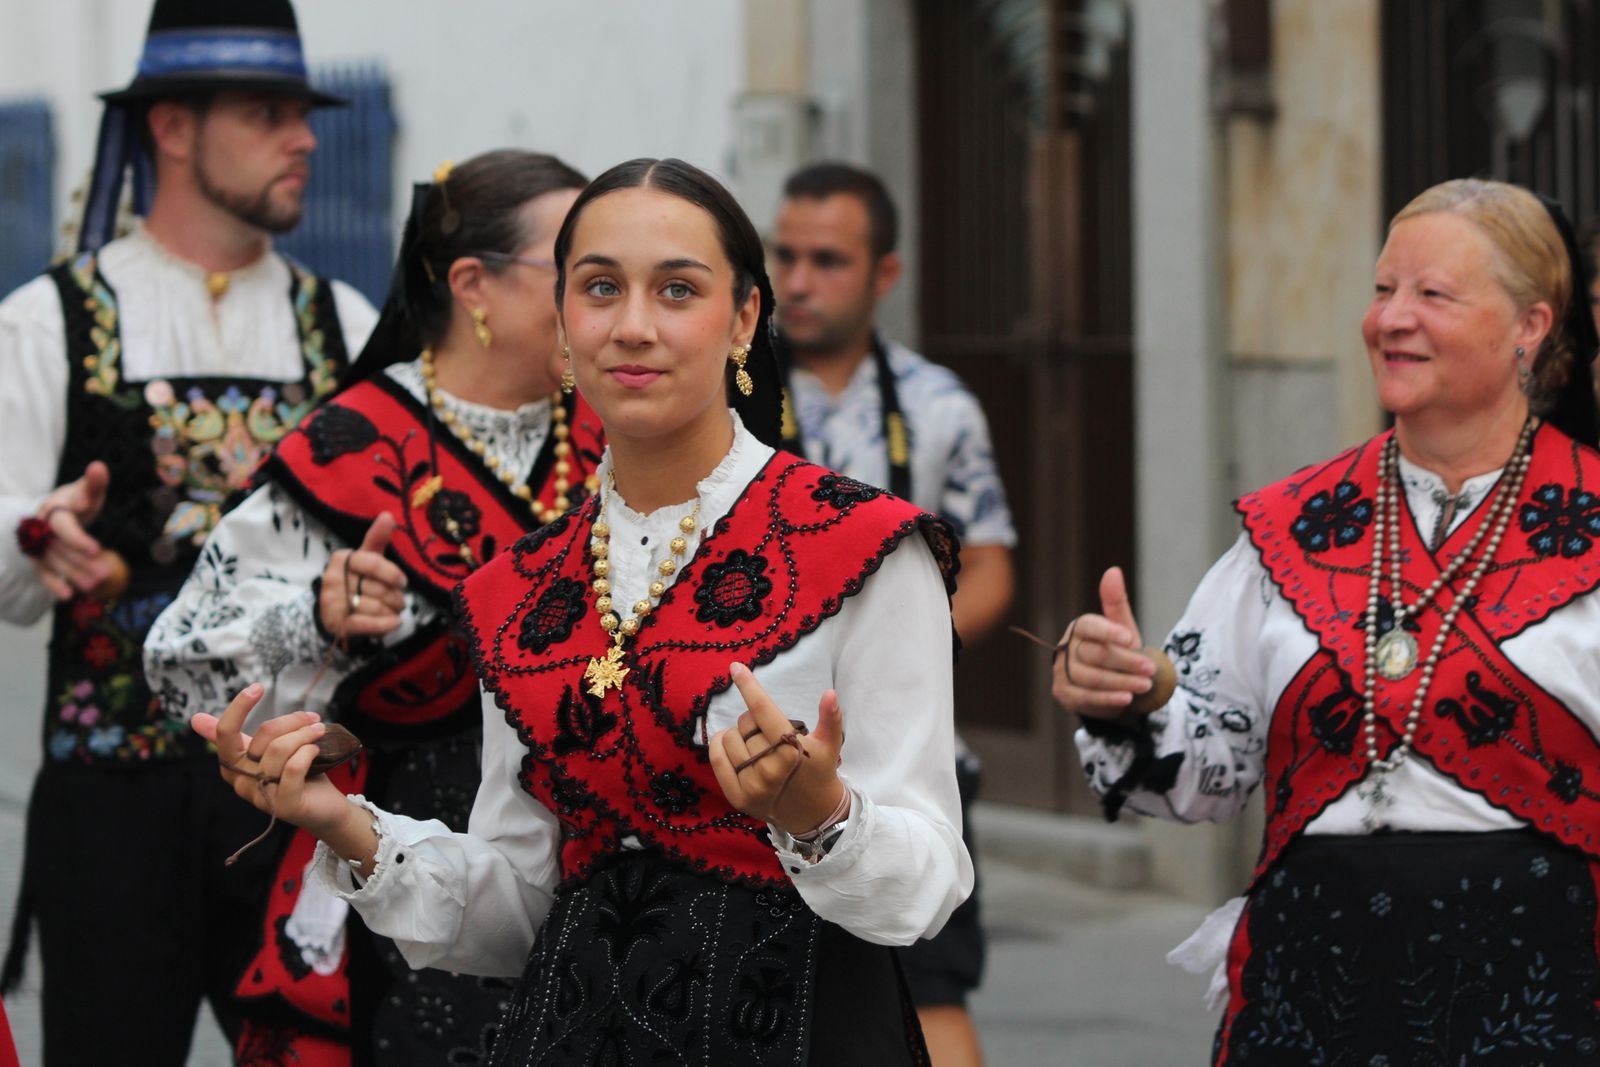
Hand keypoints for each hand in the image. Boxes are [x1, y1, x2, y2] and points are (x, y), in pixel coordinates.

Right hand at [32, 461, 112, 599]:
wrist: (54, 511)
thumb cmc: (76, 500)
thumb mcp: (85, 490)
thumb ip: (94, 483)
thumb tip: (99, 466)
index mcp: (53, 509)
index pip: (64, 526)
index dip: (77, 538)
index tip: (96, 549)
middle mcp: (42, 529)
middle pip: (61, 548)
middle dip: (81, 562)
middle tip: (104, 574)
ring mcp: (39, 545)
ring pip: (56, 562)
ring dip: (75, 574)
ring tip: (96, 584)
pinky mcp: (40, 559)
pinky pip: (44, 573)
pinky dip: (54, 585)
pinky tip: (68, 596)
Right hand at [193, 683, 352, 837]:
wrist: (323, 807)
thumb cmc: (295, 774)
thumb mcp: (265, 750)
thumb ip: (238, 735)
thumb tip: (195, 719)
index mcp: (233, 765)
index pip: (225, 732)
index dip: (239, 707)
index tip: (258, 687)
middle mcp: (241, 782)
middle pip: (262, 735)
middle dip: (292, 721)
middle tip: (313, 719)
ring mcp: (261, 796)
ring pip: (280, 749)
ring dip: (305, 735)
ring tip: (319, 732)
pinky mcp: (284, 806)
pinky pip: (293, 768)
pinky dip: (308, 752)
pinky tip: (315, 750)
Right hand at [319, 513, 406, 638]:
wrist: (335, 613)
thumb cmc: (357, 581)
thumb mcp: (366, 559)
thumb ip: (377, 539)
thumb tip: (388, 514)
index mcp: (341, 559)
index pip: (373, 562)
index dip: (393, 573)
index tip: (403, 582)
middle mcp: (332, 579)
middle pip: (377, 587)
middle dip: (395, 597)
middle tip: (399, 601)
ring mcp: (333, 603)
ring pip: (375, 606)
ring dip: (391, 611)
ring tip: (392, 611)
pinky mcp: (338, 624)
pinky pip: (367, 624)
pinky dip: (385, 625)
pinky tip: (394, 623)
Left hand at [709, 663, 846, 835]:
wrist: (812, 813)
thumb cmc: (819, 770)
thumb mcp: (830, 743)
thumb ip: (831, 717)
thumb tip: (830, 693)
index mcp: (791, 751)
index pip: (763, 711)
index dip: (749, 686)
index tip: (735, 667)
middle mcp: (770, 769)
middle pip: (746, 723)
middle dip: (753, 719)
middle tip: (767, 730)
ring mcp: (751, 785)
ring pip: (729, 738)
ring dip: (738, 734)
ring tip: (754, 742)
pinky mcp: (737, 797)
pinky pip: (717, 759)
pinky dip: (719, 746)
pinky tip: (730, 744)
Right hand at [1050, 566, 1158, 718]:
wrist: (1114, 688)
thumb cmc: (1119, 654)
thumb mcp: (1123, 630)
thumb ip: (1116, 603)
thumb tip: (1113, 571)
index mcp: (1079, 628)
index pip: (1088, 626)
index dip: (1107, 631)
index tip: (1130, 638)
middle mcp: (1065, 647)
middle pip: (1094, 654)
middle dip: (1125, 662)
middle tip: (1150, 669)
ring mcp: (1061, 671)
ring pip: (1090, 677)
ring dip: (1120, 682)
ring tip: (1144, 685)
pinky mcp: (1063, 693)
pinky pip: (1084, 697)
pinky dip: (1107, 699)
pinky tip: (1126, 699)